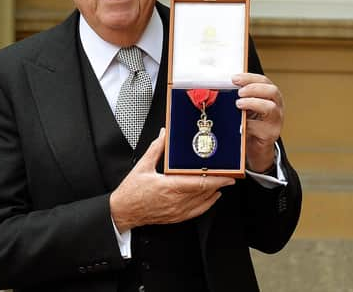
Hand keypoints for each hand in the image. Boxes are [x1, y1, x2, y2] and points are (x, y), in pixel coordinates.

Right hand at [109, 129, 235, 232]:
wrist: (123, 211)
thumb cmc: (131, 192)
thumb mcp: (142, 166)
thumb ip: (156, 149)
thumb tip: (164, 135)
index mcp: (168, 187)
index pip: (198, 184)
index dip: (215, 179)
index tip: (226, 175)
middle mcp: (175, 201)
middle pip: (204, 193)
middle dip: (219, 184)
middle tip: (229, 176)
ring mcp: (177, 211)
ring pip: (203, 203)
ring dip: (214, 193)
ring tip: (222, 184)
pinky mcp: (176, 217)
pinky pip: (197, 212)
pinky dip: (207, 204)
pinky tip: (212, 198)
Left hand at [232, 73, 283, 172]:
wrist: (255, 148)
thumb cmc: (250, 124)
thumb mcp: (245, 107)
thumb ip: (240, 97)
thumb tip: (221, 86)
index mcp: (270, 96)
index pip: (264, 81)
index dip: (249, 77)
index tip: (234, 78)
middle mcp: (276, 106)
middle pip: (272, 91)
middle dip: (253, 88)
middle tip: (239, 92)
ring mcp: (276, 120)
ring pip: (270, 108)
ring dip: (252, 103)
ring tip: (239, 104)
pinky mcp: (270, 134)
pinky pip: (260, 127)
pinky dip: (248, 124)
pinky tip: (240, 124)